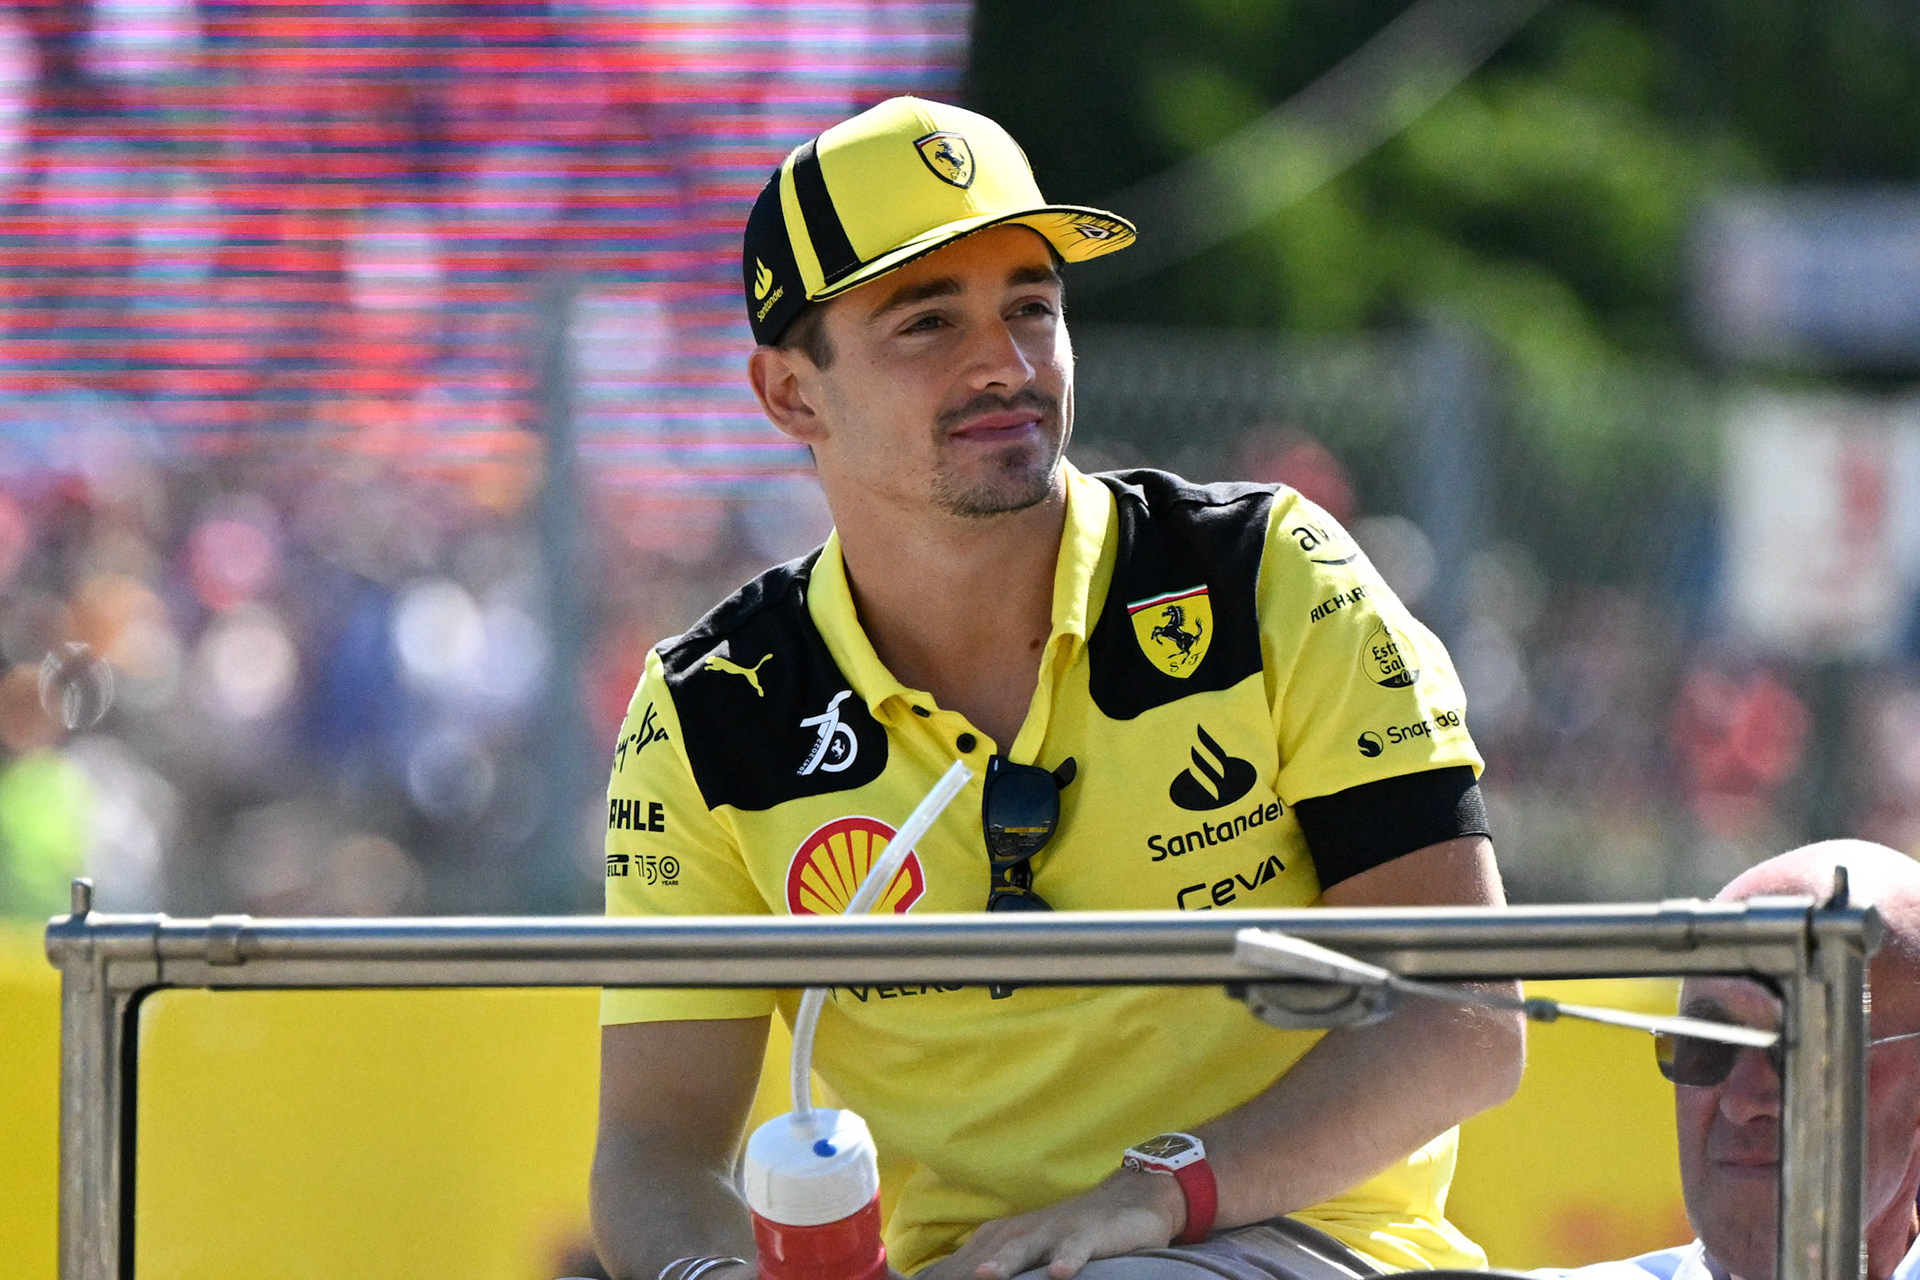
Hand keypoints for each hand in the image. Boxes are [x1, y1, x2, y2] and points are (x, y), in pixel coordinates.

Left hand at [917, 1170, 1184, 1279]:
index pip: (959, 1267)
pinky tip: (1060, 1274)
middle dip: (966, 1277)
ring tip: (986, 1276)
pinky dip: (1068, 1259)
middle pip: (983, 1258)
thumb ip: (988, 1266)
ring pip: (1024, 1249)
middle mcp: (1018, 1233)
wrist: (1125, 1199)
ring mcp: (1053, 1231)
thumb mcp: (1023, 1252)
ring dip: (1005, 1262)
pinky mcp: (1087, 1233)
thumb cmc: (1064, 1234)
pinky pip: (1076, 1247)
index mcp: (996, 1239)